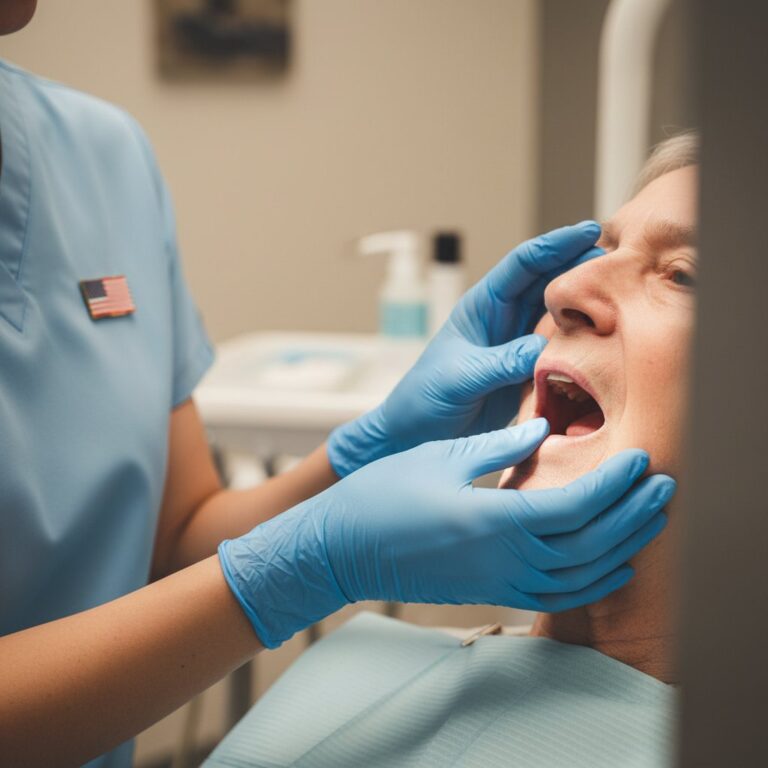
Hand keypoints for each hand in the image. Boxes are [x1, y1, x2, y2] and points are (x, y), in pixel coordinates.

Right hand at [218, 419, 674, 647]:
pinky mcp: (490, 592)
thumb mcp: (442, 457)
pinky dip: (592, 584)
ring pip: (580, 575)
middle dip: (633, 515)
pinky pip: (555, 596)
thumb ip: (499, 445)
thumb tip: (543, 428)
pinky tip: (611, 567)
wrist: (345, 547)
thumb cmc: (384, 494)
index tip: (640, 458)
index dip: (614, 483)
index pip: (575, 504)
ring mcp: (498, 581)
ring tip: (649, 521)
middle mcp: (504, 558)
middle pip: (589, 544)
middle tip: (664, 486)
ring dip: (623, 549)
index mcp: (494, 517)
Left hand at [327, 221, 603, 476]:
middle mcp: (504, 319)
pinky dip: (584, 341)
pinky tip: (607, 339)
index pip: (522, 264)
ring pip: (559, 313)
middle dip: (581, 267)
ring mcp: (518, 344)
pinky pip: (561, 348)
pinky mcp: (528, 371)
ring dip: (586, 304)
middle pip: (548, 281)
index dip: (555, 245)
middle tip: (619, 264)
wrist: (417, 434)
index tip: (588, 231)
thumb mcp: (460, 377)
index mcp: (482, 306)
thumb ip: (499, 362)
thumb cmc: (425, 398)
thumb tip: (541, 348)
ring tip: (622, 298)